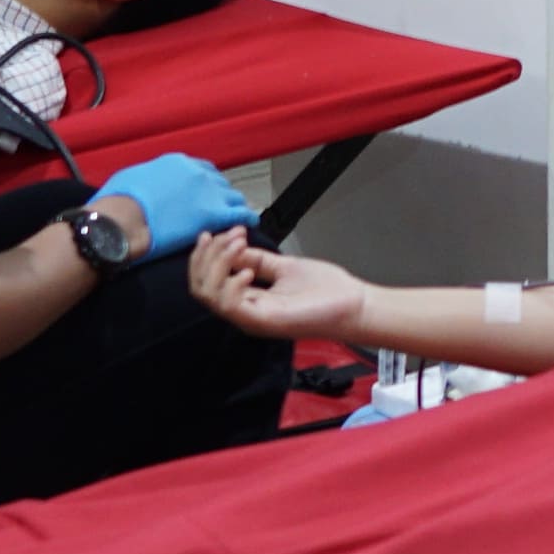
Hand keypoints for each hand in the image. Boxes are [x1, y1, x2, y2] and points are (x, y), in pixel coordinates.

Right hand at [98, 151, 255, 256]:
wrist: (124, 220)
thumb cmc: (119, 200)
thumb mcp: (131, 177)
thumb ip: (147, 176)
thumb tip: (143, 181)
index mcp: (179, 162)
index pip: (203, 171)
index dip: (207, 184)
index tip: (207, 193)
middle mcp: (198, 173)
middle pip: (220, 184)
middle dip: (222, 195)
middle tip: (222, 207)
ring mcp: (208, 192)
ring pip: (233, 197)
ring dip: (234, 206)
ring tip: (237, 217)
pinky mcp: (213, 214)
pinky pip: (240, 214)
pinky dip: (247, 218)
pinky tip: (250, 224)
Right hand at [188, 233, 369, 339]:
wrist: (354, 306)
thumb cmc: (326, 291)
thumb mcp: (284, 267)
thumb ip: (257, 260)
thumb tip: (235, 246)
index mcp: (247, 300)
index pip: (206, 281)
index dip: (206, 254)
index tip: (224, 231)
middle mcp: (243, 312)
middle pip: (199, 287)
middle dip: (207, 255)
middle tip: (230, 235)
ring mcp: (251, 319)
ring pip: (208, 294)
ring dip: (217, 263)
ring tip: (239, 245)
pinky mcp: (262, 322)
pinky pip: (229, 305)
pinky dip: (230, 283)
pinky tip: (247, 270)